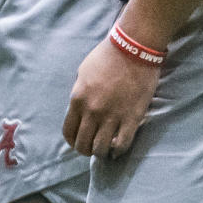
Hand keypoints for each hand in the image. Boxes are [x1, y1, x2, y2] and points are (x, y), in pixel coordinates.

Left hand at [63, 37, 159, 157]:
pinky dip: (118, 151)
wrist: (133, 49)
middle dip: (86, 149)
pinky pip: (122, 145)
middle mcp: (92, 111)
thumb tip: (79, 110)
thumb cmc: (107, 57)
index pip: (69, 132)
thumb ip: (79, 93)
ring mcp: (112, 116)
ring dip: (102, 152)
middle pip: (83, 145)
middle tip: (93, 147)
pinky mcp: (132, 119)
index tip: (79, 141)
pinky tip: (118, 149)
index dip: (73, 141)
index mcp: (78, 99)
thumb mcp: (83, 72)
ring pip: (101, 149)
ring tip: (106, 149)